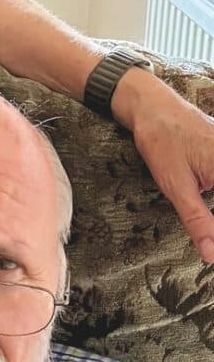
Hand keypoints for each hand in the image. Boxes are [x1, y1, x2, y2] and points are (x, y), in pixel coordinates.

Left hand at [112, 68, 213, 261]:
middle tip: (201, 217)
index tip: (212, 250)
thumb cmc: (162, 141)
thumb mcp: (176, 186)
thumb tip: (212, 255)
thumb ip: (199, 221)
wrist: (153, 106)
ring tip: (192, 189)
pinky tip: (203, 195)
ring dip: (210, 208)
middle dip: (211, 216)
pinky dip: (212, 191)